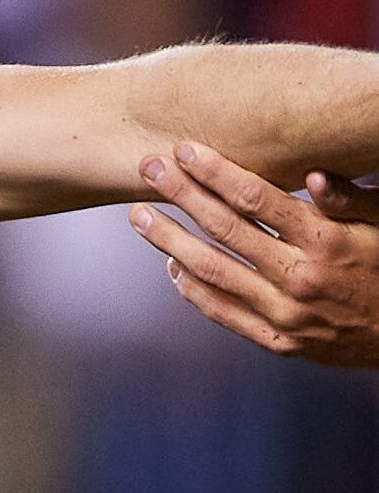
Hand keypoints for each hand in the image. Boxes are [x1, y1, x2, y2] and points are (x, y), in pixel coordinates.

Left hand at [132, 140, 378, 365]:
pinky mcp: (279, 342)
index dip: (216, 172)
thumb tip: (314, 174)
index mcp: (328, 242)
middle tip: (147, 168)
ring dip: (170, 241)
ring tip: (139, 217)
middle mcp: (301, 278)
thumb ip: (351, 199)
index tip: (183, 149)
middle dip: (181, 195)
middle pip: (225, 230)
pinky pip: (223, 313)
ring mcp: (286, 314)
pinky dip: (192, 290)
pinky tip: (170, 266)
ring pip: (212, 272)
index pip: (258, 200)